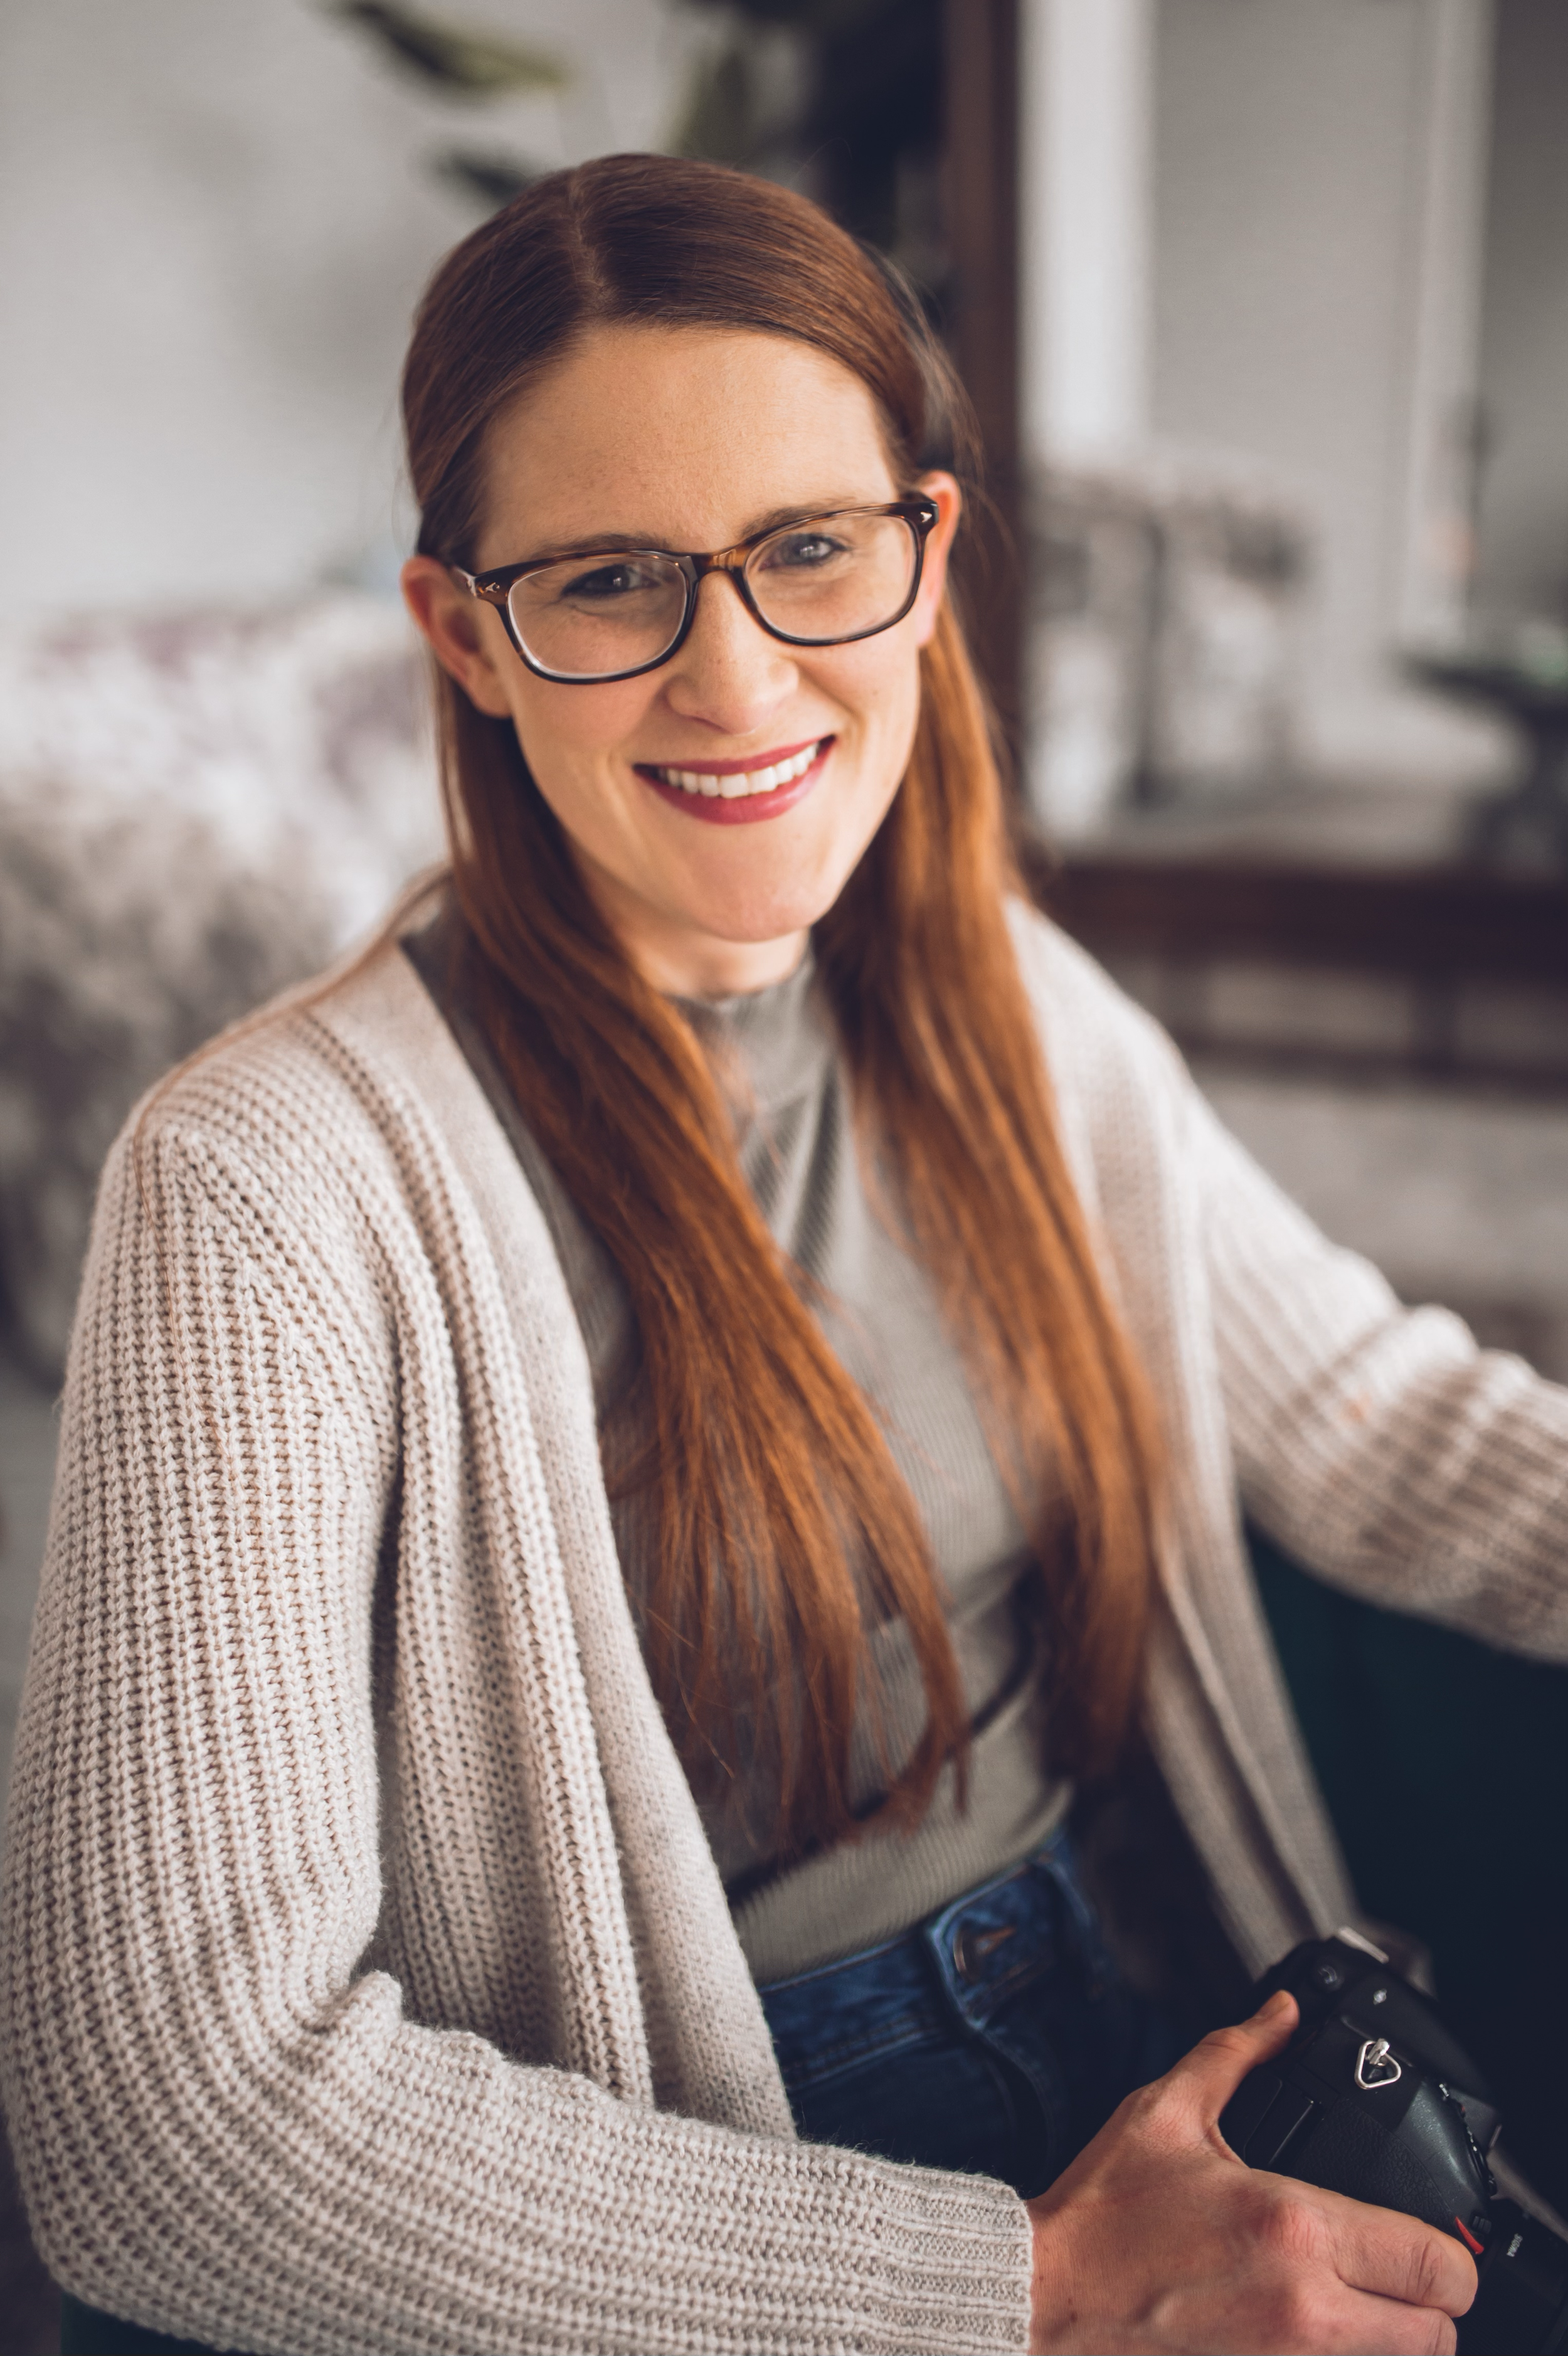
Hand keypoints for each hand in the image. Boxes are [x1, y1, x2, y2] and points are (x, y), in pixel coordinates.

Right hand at [1025, 1988, 1476, 2353]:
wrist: (1046, 2296)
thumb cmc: (1102, 2212)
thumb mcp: (1166, 2112)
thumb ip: (1236, 2054)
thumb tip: (1282, 2015)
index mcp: (1291, 2224)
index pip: (1435, 2263)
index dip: (1447, 2252)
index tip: (1423, 2236)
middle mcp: (1305, 2304)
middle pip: (1438, 2334)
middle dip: (1429, 2303)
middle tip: (1395, 2273)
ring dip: (1393, 2339)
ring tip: (1359, 2305)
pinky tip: (1310, 2329)